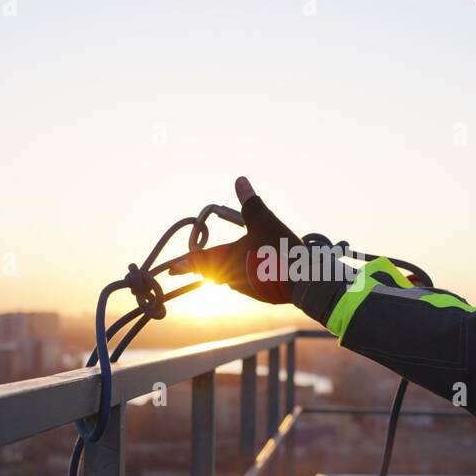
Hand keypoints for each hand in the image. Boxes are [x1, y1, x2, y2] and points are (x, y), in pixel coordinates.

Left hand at [168, 177, 301, 304]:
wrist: (304, 279)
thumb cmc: (278, 249)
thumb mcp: (263, 221)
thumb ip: (250, 203)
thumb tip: (240, 180)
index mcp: (225, 259)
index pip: (198, 262)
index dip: (184, 264)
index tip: (172, 269)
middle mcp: (231, 278)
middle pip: (214, 272)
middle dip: (207, 266)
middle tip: (199, 263)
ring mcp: (247, 289)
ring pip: (232, 279)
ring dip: (229, 270)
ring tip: (232, 261)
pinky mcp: (262, 295)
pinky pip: (248, 283)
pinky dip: (248, 275)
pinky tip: (257, 267)